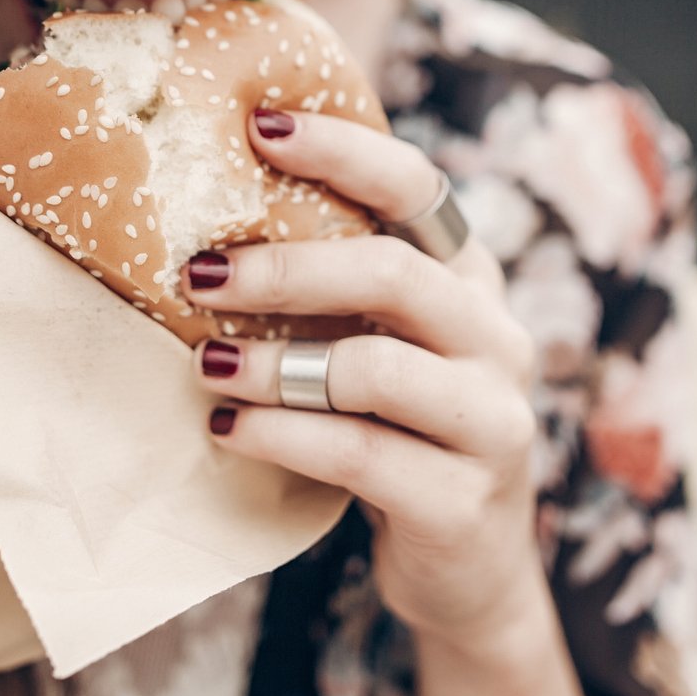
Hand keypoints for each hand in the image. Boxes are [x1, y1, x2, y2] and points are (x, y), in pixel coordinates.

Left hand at [183, 110, 542, 648]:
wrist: (468, 570)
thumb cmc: (400, 432)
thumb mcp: (384, 346)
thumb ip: (336, 289)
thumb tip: (208, 219)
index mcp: (472, 280)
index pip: (420, 189)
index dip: (345, 151)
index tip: (260, 125)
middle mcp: (497, 338)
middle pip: (395, 273)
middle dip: (288, 268)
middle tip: (200, 271)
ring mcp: (490, 422)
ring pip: (373, 369)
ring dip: (272, 363)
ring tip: (204, 363)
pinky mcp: (462, 501)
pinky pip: (359, 455)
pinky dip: (281, 438)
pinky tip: (228, 432)